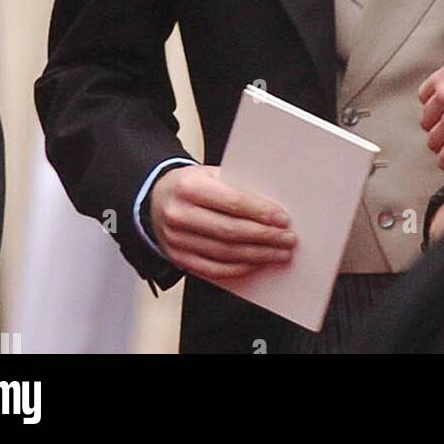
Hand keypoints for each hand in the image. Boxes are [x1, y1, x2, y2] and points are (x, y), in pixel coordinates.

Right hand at [149, 165, 295, 290]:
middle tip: (288, 239)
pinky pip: (212, 269)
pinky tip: (256, 263)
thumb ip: (236, 186)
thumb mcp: (209, 174)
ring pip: (224, 253)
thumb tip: (271, 205)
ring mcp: (176, 240)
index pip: (232, 202)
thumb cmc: (190, 185)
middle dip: (264, 236)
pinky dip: (238, 269)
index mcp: (189, 186)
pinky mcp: (178, 258)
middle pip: (230, 231)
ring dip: (257, 255)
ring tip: (279, 253)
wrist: (155, 200)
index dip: (260, 212)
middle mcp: (180, 214)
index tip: (283, 218)